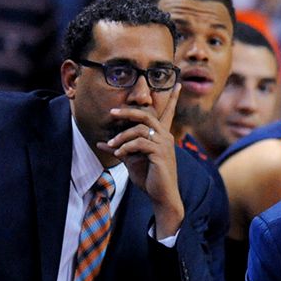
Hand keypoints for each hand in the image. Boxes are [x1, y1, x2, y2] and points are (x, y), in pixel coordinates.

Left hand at [98, 83, 182, 236]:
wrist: (161, 196)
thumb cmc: (149, 178)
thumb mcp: (132, 160)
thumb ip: (120, 148)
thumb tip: (101, 142)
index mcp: (163, 136)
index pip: (168, 113)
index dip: (173, 98)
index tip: (178, 84)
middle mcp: (166, 137)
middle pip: (146, 114)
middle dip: (128, 111)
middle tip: (112, 112)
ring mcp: (164, 145)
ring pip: (139, 128)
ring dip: (122, 136)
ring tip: (112, 146)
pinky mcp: (160, 153)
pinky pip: (139, 142)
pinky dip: (126, 147)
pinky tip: (119, 154)